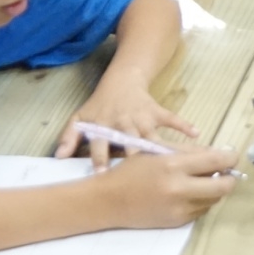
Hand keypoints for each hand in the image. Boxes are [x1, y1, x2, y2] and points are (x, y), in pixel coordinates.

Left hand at [57, 76, 201, 168]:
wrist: (123, 79)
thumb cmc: (100, 104)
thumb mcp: (80, 117)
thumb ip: (69, 137)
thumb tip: (58, 157)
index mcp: (104, 124)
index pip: (100, 143)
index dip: (100, 158)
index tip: (103, 175)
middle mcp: (123, 121)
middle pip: (128, 140)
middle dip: (134, 155)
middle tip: (141, 174)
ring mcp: (142, 116)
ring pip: (151, 134)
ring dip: (159, 146)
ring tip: (170, 162)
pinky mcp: (157, 111)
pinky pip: (172, 118)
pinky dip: (184, 125)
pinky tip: (195, 135)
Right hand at [100, 146, 239, 227]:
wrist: (109, 201)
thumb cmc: (132, 171)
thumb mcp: (158, 152)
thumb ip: (189, 151)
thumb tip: (218, 153)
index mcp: (173, 166)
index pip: (216, 161)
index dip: (230, 157)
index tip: (232, 155)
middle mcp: (179, 189)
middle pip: (223, 186)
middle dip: (229, 178)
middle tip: (225, 172)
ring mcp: (179, 209)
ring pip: (214, 200)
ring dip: (214, 189)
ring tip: (202, 181)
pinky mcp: (177, 222)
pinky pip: (201, 211)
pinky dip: (201, 201)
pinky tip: (189, 193)